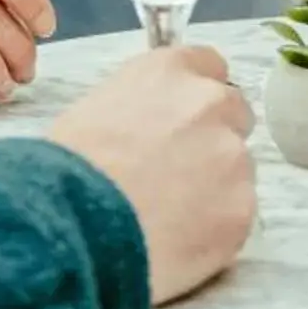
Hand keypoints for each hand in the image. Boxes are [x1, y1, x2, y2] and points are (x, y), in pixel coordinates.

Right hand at [48, 46, 258, 305]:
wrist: (71, 229)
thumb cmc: (66, 171)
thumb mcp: (94, 112)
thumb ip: (141, 109)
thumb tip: (151, 130)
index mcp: (169, 71)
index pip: (209, 66)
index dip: (195, 98)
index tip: (184, 121)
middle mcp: (210, 103)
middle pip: (234, 115)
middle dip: (213, 141)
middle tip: (176, 175)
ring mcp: (232, 157)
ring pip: (237, 171)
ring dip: (214, 189)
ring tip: (168, 219)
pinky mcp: (242, 209)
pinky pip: (235, 216)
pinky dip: (214, 231)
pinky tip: (177, 242)